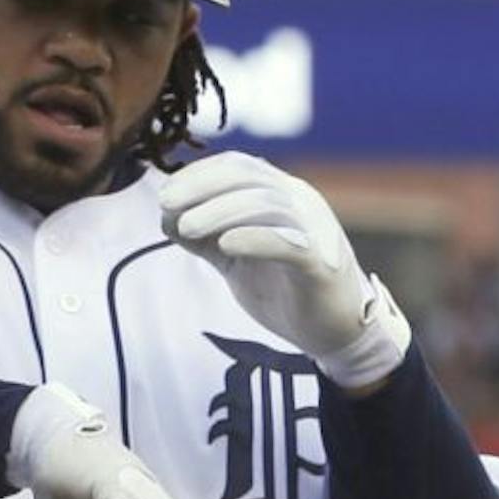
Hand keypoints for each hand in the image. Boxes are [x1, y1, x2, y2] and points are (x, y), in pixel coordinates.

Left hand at [158, 152, 408, 389]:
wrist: (333, 332)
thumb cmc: (284, 290)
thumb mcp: (234, 260)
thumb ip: (205, 239)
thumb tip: (166, 219)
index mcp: (281, 195)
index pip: (238, 166)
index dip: (199, 174)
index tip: (165, 194)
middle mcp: (300, 203)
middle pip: (249, 176)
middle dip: (202, 185)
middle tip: (166, 203)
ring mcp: (314, 230)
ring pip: (266, 203)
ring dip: (220, 211)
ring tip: (186, 227)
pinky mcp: (322, 264)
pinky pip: (290, 243)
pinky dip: (255, 238)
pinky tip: (226, 244)